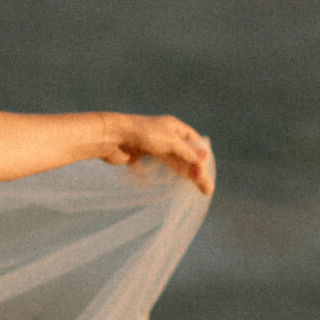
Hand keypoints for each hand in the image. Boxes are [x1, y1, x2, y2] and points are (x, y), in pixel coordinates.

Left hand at [99, 114, 214, 194]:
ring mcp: (152, 146)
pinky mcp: (140, 156)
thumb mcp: (170, 142)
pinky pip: (155, 168)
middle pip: (184, 155)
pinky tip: (169, 186)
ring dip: (181, 175)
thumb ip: (187, 152)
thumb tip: (204, 158)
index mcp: (174, 127)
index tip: (207, 174)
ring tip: (190, 191)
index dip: (202, 157)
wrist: (111, 137)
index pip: (195, 142)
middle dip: (195, 172)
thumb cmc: (142, 134)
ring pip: (171, 163)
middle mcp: (165, 135)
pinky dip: (162, 176)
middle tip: (206, 191)